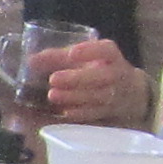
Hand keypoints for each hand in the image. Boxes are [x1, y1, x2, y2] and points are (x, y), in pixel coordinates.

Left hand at [28, 37, 145, 124]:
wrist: (131, 93)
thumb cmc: (100, 69)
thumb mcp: (84, 59)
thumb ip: (58, 57)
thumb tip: (31, 60)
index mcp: (111, 56)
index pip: (107, 50)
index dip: (91, 50)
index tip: (72, 53)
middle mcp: (116, 74)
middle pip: (102, 76)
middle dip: (77, 78)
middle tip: (53, 78)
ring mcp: (115, 94)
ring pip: (98, 96)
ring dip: (75, 97)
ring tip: (53, 95)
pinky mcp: (109, 111)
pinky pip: (97, 113)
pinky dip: (81, 113)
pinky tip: (65, 112)